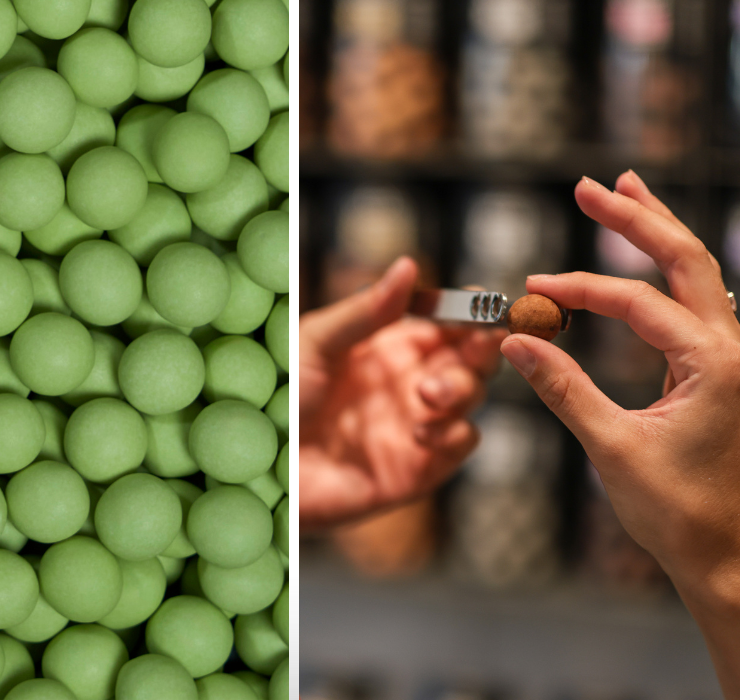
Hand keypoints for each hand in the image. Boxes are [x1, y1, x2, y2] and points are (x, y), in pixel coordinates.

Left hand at [300, 257, 505, 531]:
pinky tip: (421, 431)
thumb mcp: (314, 342)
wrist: (257, 468)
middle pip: (473, 358)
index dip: (472, 309)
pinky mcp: (415, 469)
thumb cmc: (275, 399)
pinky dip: (455, 434)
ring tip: (427, 392)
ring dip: (463, 390)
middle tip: (475, 344)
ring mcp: (416, 425)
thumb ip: (366, 311)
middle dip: (482, 348)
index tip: (481, 302)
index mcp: (392, 346)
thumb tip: (408, 265)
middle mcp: (411, 382)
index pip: (449, 321)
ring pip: (472, 399)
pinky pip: (459, 446)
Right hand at [499, 172, 739, 698]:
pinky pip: (693, 303)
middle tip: (591, 185)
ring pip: (697, 274)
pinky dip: (665, 271)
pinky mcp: (718, 371)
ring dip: (659, 231)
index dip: (580, 289)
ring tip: (626, 189)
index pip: (639, 303)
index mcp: (714, 365)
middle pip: (686, 258)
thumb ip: (564, 388)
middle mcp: (731, 350)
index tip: (532, 292)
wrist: (727, 557)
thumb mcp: (613, 449)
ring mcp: (730, 358)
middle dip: (637, 217)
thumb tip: (515, 340)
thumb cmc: (678, 514)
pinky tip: (645, 255)